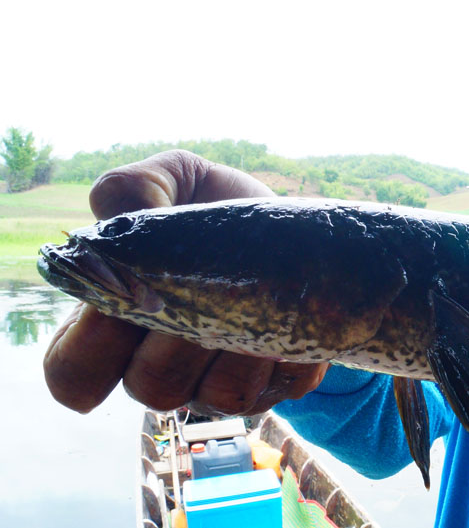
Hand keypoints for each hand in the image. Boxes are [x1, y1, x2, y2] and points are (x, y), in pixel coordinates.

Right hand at [43, 150, 328, 414]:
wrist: (290, 219)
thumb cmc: (213, 205)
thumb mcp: (170, 175)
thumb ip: (129, 186)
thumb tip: (115, 218)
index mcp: (119, 325)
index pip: (74, 377)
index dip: (88, 350)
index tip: (118, 301)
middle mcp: (166, 365)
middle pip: (151, 389)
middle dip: (174, 338)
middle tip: (196, 287)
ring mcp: (223, 381)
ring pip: (218, 396)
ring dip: (234, 342)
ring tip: (250, 293)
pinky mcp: (282, 380)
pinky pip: (281, 385)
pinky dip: (285, 348)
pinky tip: (289, 310)